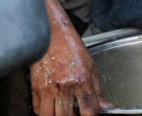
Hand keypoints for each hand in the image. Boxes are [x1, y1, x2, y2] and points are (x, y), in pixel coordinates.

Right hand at [31, 0, 109, 115]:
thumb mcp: (91, 67)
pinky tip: (51, 107)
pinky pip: (37, 109)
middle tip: (74, 113)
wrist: (53, 33)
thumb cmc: (72, 48)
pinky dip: (44, 112)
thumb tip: (106, 107)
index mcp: (82, 79)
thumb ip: (97, 91)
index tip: (89, 115)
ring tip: (62, 111)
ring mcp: (48, 87)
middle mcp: (65, 84)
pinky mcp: (36, 86)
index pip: (89, 111)